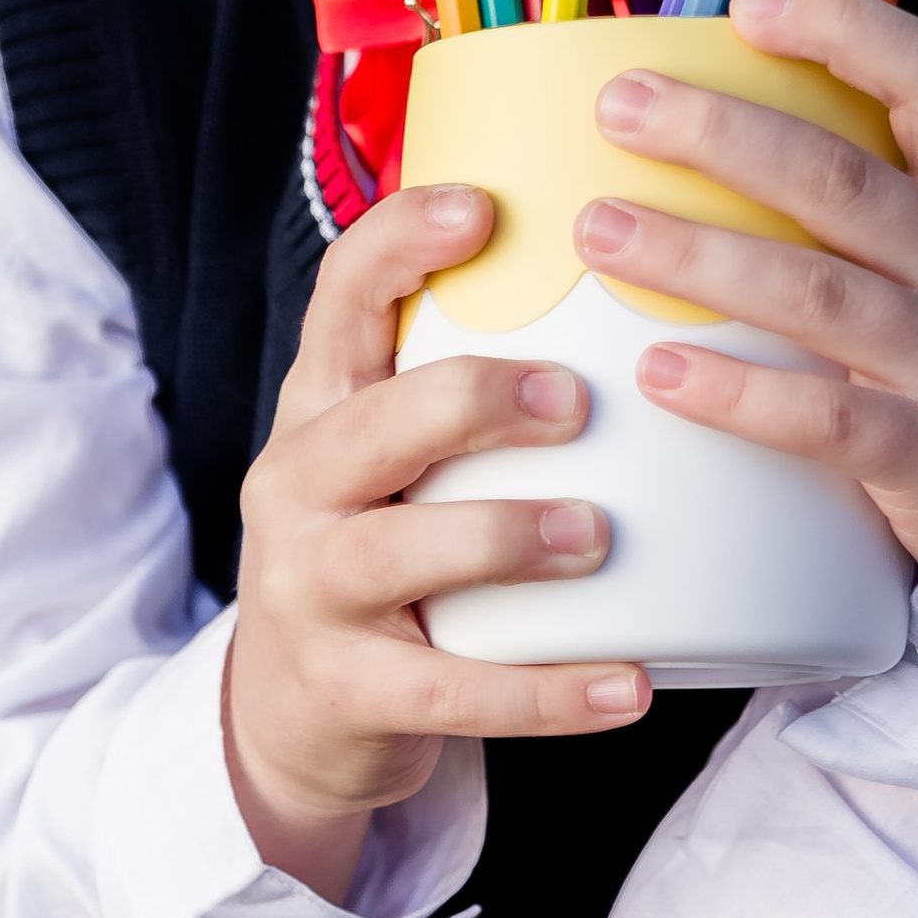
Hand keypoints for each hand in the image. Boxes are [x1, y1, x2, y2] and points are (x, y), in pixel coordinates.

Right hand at [227, 179, 651, 903]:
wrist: (289, 708)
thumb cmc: (378, 535)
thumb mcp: (388, 446)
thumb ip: (458, 370)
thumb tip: (623, 267)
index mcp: (321, 402)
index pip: (340, 296)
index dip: (400, 243)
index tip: (481, 209)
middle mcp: (298, 482)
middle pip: (374, 423)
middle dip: (475, 402)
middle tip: (576, 401)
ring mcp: (311, 588)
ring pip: (399, 551)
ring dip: (506, 536)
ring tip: (595, 534)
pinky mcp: (346, 690)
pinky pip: (452, 694)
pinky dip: (546, 692)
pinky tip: (629, 685)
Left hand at [571, 0, 917, 583]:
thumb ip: (888, 209)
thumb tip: (729, 138)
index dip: (843, 28)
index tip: (748, 4)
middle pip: (841, 178)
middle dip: (721, 132)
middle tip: (619, 106)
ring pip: (818, 292)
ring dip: (698, 257)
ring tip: (602, 231)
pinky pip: (828, 418)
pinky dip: (738, 391)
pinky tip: (659, 370)